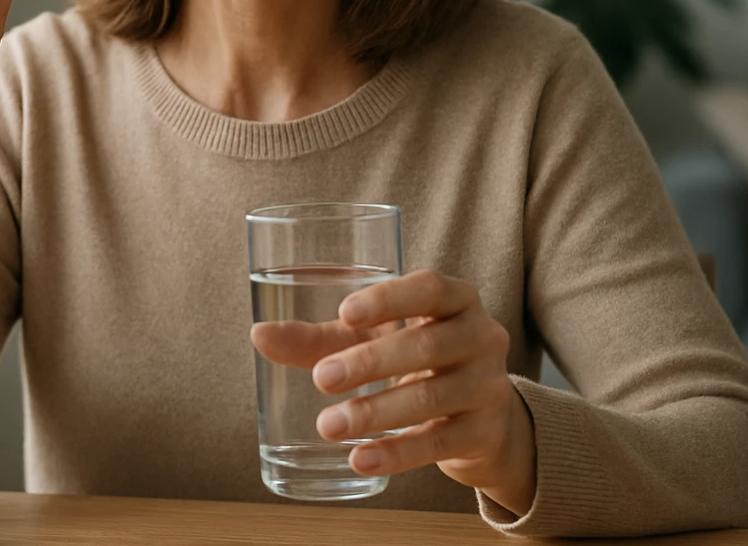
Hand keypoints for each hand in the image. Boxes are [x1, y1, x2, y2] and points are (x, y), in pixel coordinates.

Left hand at [250, 269, 536, 513]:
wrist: (485, 420)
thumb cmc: (418, 363)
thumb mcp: (377, 342)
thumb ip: (322, 339)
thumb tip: (259, 335)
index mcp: (456, 300)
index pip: (430, 288)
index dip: (390, 299)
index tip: (345, 312)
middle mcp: (481, 336)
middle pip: (426, 345)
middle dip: (370, 362)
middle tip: (322, 378)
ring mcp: (488, 386)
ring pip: (432, 397)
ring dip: (376, 412)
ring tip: (328, 426)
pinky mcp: (484, 432)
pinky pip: (439, 443)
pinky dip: (397, 453)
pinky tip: (360, 459)